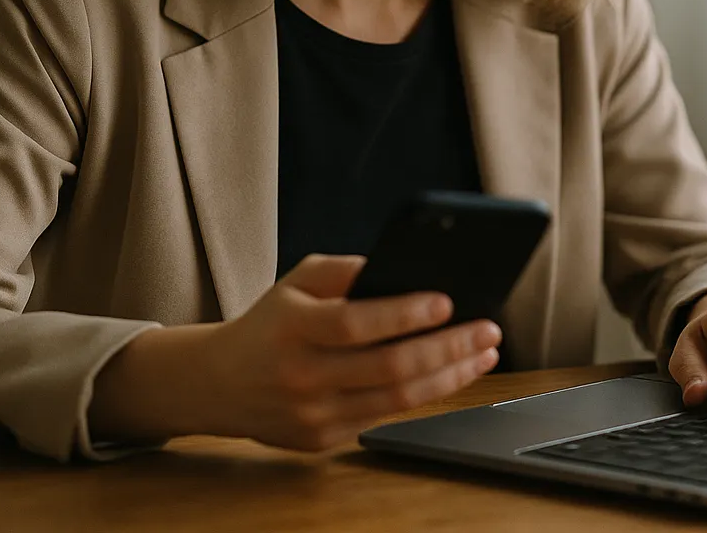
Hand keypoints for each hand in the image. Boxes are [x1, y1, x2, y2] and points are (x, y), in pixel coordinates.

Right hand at [205, 253, 500, 450]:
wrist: (218, 383)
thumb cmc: (271, 322)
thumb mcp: (296, 281)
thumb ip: (344, 270)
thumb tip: (400, 268)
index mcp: (293, 328)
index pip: (356, 324)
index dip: (405, 314)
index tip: (446, 302)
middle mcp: (302, 374)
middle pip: (388, 367)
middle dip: (448, 348)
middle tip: (488, 329)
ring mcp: (312, 414)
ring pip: (396, 399)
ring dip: (450, 376)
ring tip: (483, 353)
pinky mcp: (321, 439)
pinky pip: (384, 416)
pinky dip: (425, 395)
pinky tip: (452, 374)